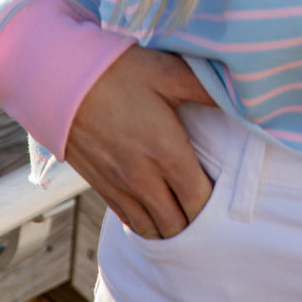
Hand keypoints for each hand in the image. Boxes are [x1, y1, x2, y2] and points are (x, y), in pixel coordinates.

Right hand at [64, 46, 216, 238]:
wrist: (59, 79)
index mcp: (165, 152)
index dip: (218, 205)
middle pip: (178, 225)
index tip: (228, 193)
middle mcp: (143, 178)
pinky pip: (129, 221)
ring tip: (187, 214)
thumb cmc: (117, 71)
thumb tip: (241, 98)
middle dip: (197, 223)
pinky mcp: (100, 186)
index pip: (200, 201)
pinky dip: (147, 224)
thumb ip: (206, 88)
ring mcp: (119, 186)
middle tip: (212, 208)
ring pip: (152, 230)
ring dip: (172, 227)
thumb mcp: (166, 71)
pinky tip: (158, 211)